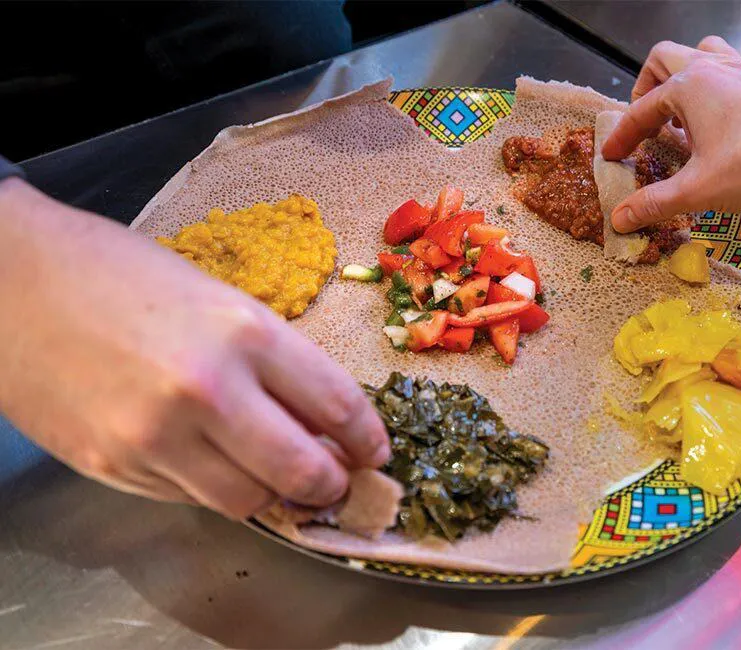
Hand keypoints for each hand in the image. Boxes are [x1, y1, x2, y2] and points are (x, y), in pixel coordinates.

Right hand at [0, 179, 388, 518]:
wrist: (13, 284)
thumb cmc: (121, 276)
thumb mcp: (217, 299)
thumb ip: (271, 361)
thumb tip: (318, 418)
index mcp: (244, 332)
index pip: (337, 404)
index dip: (368, 437)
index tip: (377, 452)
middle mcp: (207, 391)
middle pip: (302, 471)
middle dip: (333, 486)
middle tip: (339, 483)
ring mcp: (156, 437)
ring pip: (248, 502)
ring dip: (276, 497)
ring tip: (281, 479)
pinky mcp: (115, 467)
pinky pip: (190, 499)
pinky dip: (218, 490)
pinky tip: (220, 467)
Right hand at [601, 36, 740, 231]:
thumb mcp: (697, 190)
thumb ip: (653, 202)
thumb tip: (619, 218)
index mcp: (690, 86)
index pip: (641, 109)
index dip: (622, 136)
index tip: (612, 156)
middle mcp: (714, 68)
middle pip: (664, 61)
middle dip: (645, 90)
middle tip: (643, 123)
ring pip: (700, 54)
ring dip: (682, 79)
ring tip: (679, 116)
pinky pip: (728, 70)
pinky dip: (713, 89)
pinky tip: (717, 123)